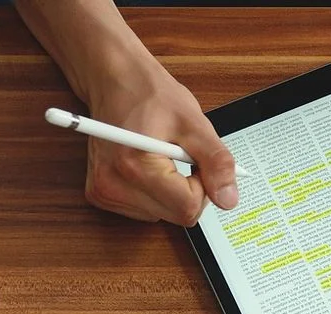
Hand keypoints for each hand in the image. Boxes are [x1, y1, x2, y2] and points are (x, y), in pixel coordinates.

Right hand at [81, 60, 237, 225]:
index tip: (197, 161)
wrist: (114, 80)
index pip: (187, 207)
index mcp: (135, 165)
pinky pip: (145, 210)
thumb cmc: (149, 94)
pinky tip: (148, 165)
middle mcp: (113, 185)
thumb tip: (228, 199)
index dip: (203, 186)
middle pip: (176, 216)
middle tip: (181, 156)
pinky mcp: (102, 195)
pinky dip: (155, 193)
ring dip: (172, 192)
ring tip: (162, 157)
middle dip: (189, 190)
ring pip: (162, 215)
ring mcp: (104, 192)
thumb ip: (215, 162)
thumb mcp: (193, 123)